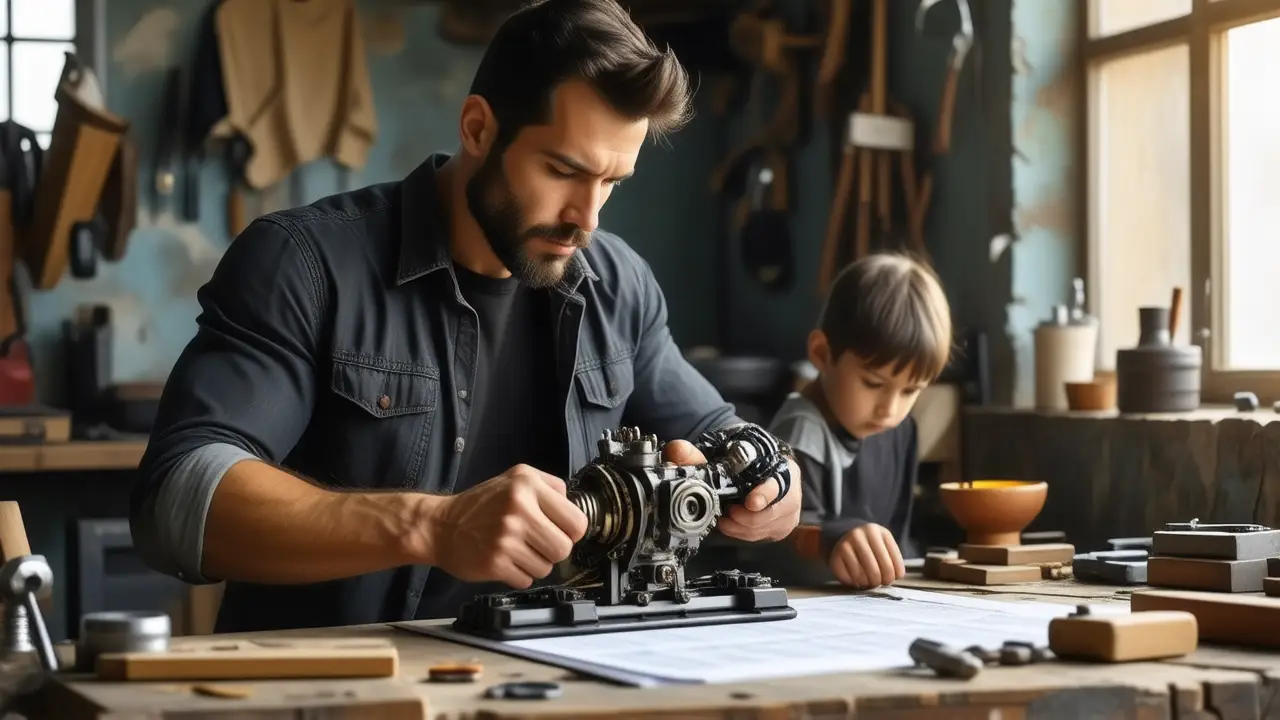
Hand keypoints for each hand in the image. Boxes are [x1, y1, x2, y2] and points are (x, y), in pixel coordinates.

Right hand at [423, 464, 587, 588]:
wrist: (440, 525)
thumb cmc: (481, 504)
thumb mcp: (516, 477)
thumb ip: (550, 486)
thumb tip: (574, 508)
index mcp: (528, 486)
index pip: (576, 522)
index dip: (571, 531)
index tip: (560, 532)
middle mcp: (518, 509)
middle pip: (564, 548)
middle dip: (554, 550)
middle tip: (538, 544)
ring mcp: (506, 538)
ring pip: (546, 567)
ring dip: (535, 563)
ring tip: (518, 550)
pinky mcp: (495, 563)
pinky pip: (527, 579)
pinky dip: (519, 574)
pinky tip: (506, 560)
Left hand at [662, 439, 801, 542]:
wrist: (750, 466)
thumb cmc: (738, 459)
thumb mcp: (718, 454)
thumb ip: (696, 455)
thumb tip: (676, 450)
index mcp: (782, 466)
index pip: (781, 482)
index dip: (767, 493)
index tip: (751, 502)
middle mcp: (791, 489)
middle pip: (777, 512)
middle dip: (748, 519)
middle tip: (727, 515)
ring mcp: (788, 510)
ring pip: (770, 527)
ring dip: (744, 528)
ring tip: (725, 519)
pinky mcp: (781, 526)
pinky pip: (765, 535)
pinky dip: (745, 533)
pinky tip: (732, 524)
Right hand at [829, 524, 904, 588]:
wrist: (843, 535)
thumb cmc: (869, 544)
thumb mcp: (883, 543)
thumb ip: (892, 557)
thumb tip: (897, 575)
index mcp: (875, 531)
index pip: (891, 560)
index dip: (894, 574)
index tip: (893, 578)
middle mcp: (858, 536)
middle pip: (876, 570)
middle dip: (882, 581)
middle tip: (882, 582)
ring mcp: (844, 545)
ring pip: (862, 576)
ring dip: (869, 583)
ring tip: (871, 581)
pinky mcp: (834, 557)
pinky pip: (849, 578)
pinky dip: (856, 583)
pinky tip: (859, 579)